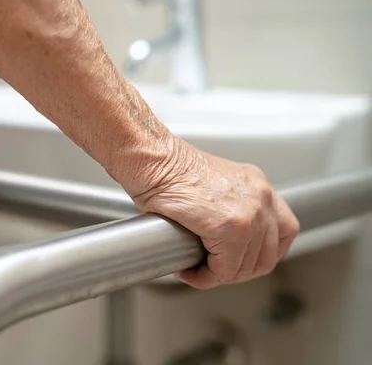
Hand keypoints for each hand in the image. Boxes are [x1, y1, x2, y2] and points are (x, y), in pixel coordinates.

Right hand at [130, 138, 299, 289]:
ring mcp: (249, 212)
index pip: (284, 230)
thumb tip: (223, 241)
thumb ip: (228, 208)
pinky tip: (190, 271)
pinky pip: (224, 268)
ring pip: (246, 266)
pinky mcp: (230, 227)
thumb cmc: (167, 169)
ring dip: (220, 275)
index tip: (243, 261)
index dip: (264, 254)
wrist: (153, 160)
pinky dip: (206, 277)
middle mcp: (260, 196)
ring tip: (198, 271)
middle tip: (212, 271)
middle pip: (268, 254)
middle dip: (238, 271)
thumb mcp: (211, 185)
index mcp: (256, 185)